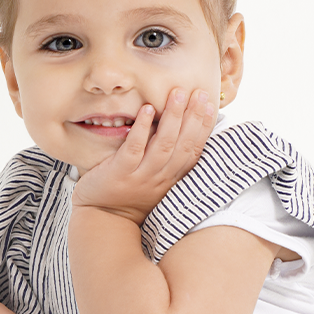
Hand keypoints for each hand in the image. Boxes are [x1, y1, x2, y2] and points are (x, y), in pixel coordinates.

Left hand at [71, 87, 215, 224]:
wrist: (104, 220)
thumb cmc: (129, 196)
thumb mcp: (155, 182)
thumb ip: (168, 161)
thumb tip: (180, 132)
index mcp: (172, 178)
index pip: (194, 150)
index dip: (203, 128)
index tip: (210, 104)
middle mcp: (160, 178)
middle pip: (182, 145)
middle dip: (193, 117)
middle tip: (199, 93)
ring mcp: (141, 176)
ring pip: (162, 145)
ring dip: (172, 119)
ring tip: (176, 95)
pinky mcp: (120, 173)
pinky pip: (134, 149)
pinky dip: (141, 128)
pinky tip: (146, 110)